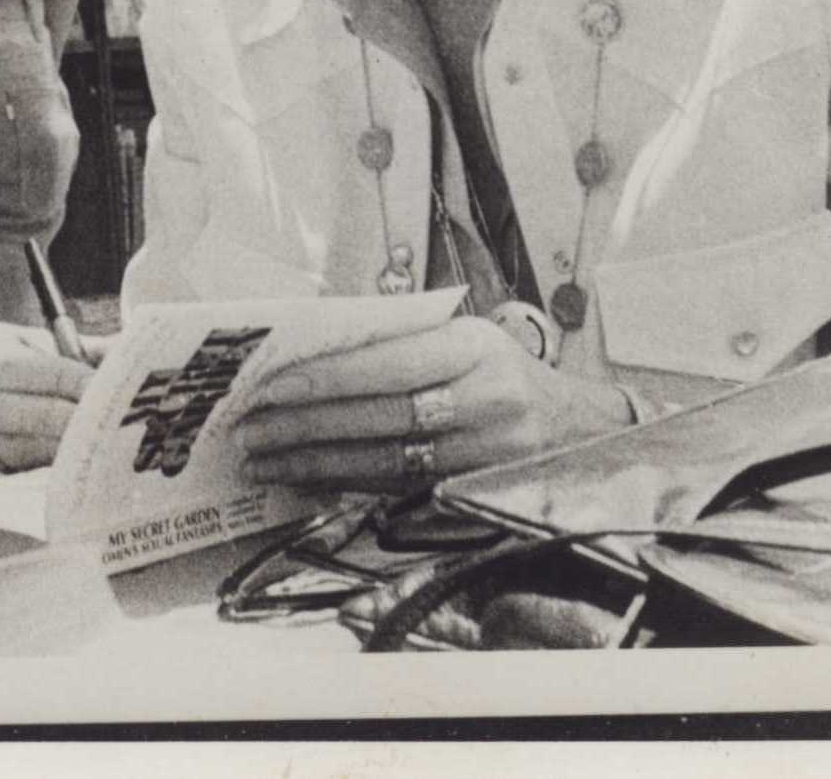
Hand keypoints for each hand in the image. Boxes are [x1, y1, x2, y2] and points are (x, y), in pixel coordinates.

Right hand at [0, 320, 100, 474]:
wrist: (30, 391)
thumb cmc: (51, 364)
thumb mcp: (66, 347)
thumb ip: (95, 352)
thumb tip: (135, 360)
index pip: (9, 365)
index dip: (55, 377)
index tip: (95, 386)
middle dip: (50, 415)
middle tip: (96, 420)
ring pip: (5, 445)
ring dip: (53, 445)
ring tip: (95, 441)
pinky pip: (14, 472)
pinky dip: (49, 468)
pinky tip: (81, 461)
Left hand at [232, 316, 634, 491]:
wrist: (580, 430)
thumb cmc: (501, 372)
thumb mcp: (462, 338)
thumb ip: (397, 341)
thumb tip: (307, 349)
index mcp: (473, 348)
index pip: (385, 365)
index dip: (323, 380)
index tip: (268, 390)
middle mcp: (486, 400)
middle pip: (379, 418)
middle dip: (305, 427)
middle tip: (251, 431)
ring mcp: (486, 453)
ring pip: (385, 461)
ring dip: (315, 463)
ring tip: (264, 461)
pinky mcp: (477, 492)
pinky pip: (400, 489)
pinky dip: (348, 484)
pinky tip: (308, 479)